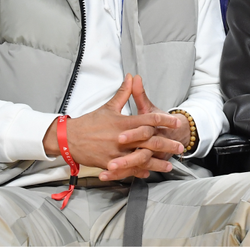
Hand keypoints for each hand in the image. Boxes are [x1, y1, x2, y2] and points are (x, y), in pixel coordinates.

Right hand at [44, 74, 183, 179]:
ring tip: (169, 165)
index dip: (164, 120)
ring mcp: (116, 153)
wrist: (68, 138)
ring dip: (156, 163)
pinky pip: (127, 170)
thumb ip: (124, 92)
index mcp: (123, 122)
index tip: (176, 121)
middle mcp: (122, 138)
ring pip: (141, 159)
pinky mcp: (109, 164)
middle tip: (180, 146)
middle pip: (149, 141)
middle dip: (166, 144)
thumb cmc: (90, 122)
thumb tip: (131, 77)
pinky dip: (138, 172)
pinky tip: (148, 173)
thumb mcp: (109, 106)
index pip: (148, 119)